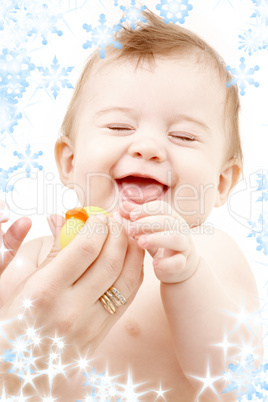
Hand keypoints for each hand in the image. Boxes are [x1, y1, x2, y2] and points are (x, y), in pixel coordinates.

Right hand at [0, 213, 143, 393]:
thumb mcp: (16, 280)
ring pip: (126, 280)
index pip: (85, 249)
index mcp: (44, 291)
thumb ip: (43, 248)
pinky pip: (126, 299)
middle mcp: (71, 310)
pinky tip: (130, 260)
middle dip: (117, 234)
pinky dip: (134, 275)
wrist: (14, 368)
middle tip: (115, 221)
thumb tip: (61, 219)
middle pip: (110, 262)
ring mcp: (89, 326)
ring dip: (132, 252)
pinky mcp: (100, 335)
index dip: (97, 226)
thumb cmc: (10, 319)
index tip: (98, 216)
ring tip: (126, 236)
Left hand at [120, 200, 199, 282]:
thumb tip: (122, 206)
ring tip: (140, 242)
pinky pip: (178, 263)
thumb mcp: (148, 230)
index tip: (131, 216)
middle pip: (167, 221)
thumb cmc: (160, 243)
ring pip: (175, 239)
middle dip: (147, 223)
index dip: (146, 210)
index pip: (162, 207)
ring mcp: (184, 246)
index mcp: (171, 217)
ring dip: (157, 239)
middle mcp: (180, 229)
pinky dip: (166, 263)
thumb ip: (137, 218)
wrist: (180, 266)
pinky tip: (154, 263)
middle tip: (130, 229)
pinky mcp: (183, 264)